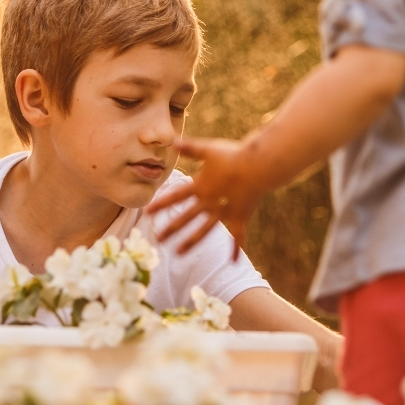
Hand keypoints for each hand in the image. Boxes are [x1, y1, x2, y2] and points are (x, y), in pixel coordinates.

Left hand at [145, 137, 266, 254]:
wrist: (257, 166)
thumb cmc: (233, 155)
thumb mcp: (208, 149)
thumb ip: (190, 148)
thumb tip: (172, 142)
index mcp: (201, 186)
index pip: (176, 196)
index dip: (161, 204)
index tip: (147, 212)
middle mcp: (209, 202)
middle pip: (186, 217)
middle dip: (171, 228)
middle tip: (157, 239)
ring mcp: (224, 212)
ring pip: (205, 230)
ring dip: (191, 241)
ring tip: (178, 253)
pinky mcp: (240, 216)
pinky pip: (238, 236)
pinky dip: (235, 248)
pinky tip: (233, 262)